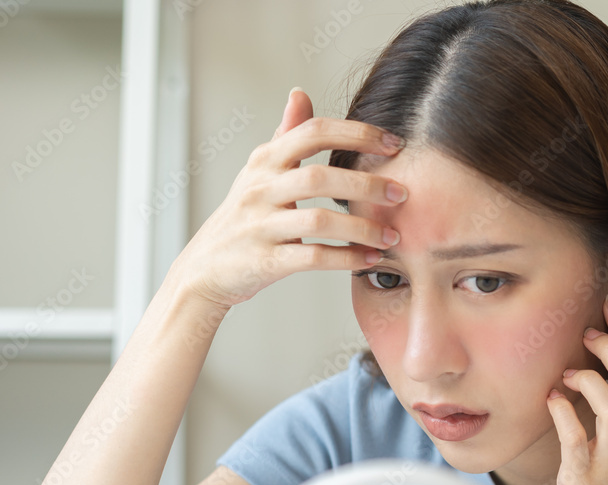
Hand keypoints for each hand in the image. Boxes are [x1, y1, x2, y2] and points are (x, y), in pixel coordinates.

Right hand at [168, 87, 408, 308]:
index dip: (357, 134)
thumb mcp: (259, 171)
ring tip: (392, 236)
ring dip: (362, 228)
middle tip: (401, 193)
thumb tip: (300, 93)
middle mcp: (260, 189)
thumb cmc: (244, 216)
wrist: (206, 268)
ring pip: (319, 220)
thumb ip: (285, 135)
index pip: (314, 133)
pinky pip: (313, 257)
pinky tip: (369, 258)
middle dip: (366, 184)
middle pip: (319, 177)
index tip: (394, 143)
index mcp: (265, 161)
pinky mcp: (264, 261)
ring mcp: (260, 225)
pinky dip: (346, 258)